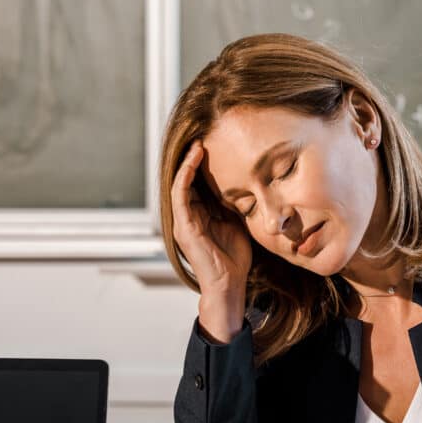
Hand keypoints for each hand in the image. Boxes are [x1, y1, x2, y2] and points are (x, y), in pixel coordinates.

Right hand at [170, 141, 251, 295]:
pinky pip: (180, 194)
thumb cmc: (234, 259)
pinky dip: (185, 175)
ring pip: (180, 184)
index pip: (197, 186)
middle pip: (187, 182)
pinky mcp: (184, 226)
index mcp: (199, 217)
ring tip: (197, 145)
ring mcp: (183, 222)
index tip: (214, 148)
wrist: (230, 284)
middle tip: (203, 138)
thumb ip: (232, 207)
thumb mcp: (236, 224)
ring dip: (188, 163)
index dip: (203, 167)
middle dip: (193, 161)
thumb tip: (241, 185)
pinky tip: (194, 160)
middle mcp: (187, 218)